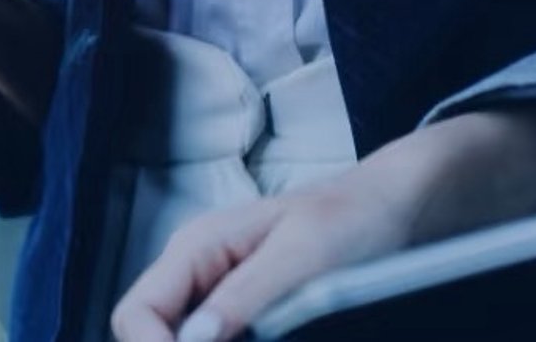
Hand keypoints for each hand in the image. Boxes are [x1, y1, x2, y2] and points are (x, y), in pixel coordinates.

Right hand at [111, 104, 535, 341]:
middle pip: (154, 335)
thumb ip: (246, 295)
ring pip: (185, 340)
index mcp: (196, 248)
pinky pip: (220, 340)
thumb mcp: (304, 254)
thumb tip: (194, 340)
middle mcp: (197, 274)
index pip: (136, 314)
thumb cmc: (354, 215)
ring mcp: (222, 297)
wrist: (399, 207)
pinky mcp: (249, 316)